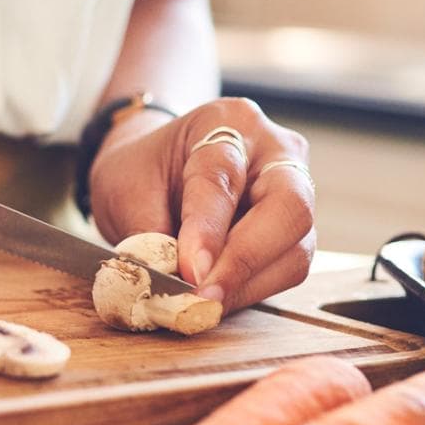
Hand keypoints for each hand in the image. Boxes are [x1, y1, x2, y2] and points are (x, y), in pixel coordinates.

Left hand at [87, 98, 315, 312]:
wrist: (159, 170)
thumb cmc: (145, 171)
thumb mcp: (127, 190)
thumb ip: (147, 234)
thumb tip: (167, 284)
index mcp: (228, 121)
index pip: (223, 176)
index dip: (207, 229)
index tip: (190, 271)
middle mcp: (276, 150)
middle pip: (290, 206)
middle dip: (246, 258)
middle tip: (205, 294)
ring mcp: (296, 190)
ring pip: (296, 247)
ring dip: (247, 284)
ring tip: (202, 303)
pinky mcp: (296, 231)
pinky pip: (288, 268)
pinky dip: (251, 290)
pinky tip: (217, 297)